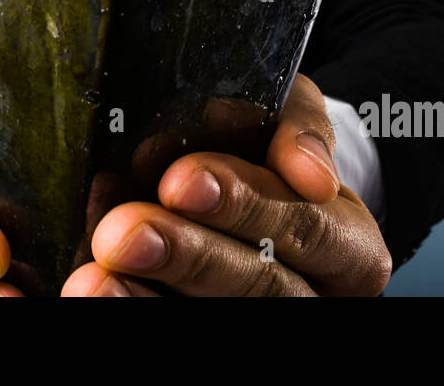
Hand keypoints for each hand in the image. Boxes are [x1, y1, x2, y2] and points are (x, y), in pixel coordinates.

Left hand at [60, 75, 391, 295]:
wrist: (244, 179)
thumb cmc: (263, 142)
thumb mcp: (288, 109)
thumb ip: (298, 126)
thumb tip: (308, 170)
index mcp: (349, 246)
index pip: (305, 227)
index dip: (245, 206)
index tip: (179, 182)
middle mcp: (316, 297)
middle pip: (261, 285)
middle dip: (188, 256)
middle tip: (123, 233)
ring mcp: (264, 322)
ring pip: (216, 320)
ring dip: (148, 301)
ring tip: (95, 279)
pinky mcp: (214, 328)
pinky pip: (179, 333)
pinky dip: (135, 310)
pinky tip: (97, 293)